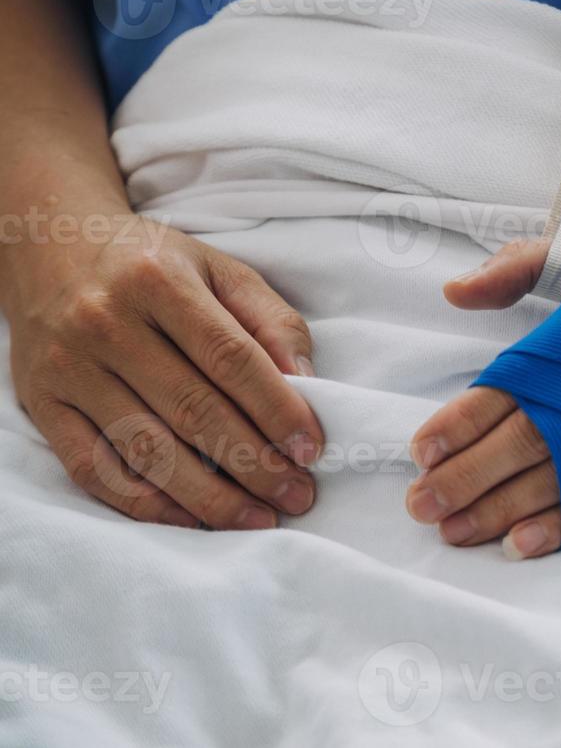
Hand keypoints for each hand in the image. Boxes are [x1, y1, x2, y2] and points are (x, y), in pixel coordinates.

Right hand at [5, 211, 322, 529]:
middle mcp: (106, 323)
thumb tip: (306, 381)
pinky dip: (144, 503)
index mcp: (159, 281)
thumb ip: (271, 319)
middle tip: (297, 496)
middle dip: (254, 463)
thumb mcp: (220, 269)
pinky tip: (190, 520)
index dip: (276, 408)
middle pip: (192, 409)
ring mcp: (68, 368)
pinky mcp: (41, 404)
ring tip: (257, 517)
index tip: (312, 448)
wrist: (51, 248)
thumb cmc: (154, 265)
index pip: (231, 357)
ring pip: (145, 448)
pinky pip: (93, 468)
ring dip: (208, 495)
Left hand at [407, 236, 560, 558]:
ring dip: (500, 510)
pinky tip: (522, 545)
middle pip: (526, 440)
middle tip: (420, 506)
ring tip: (454, 532)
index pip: (513, 383)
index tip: (421, 449)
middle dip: (468, 477)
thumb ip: (523, 266)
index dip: (463, 420)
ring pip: (558, 477)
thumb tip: (455, 292)